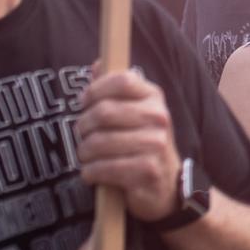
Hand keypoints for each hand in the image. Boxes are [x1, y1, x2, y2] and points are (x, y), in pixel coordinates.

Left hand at [74, 68, 181, 222]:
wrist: (167, 186)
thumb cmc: (142, 144)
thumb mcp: (135, 112)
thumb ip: (115, 89)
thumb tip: (98, 64)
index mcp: (154, 97)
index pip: (121, 80)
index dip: (95, 90)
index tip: (85, 103)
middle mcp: (159, 118)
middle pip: (103, 112)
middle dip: (83, 126)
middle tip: (83, 135)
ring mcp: (155, 145)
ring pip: (98, 143)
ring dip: (84, 152)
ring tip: (87, 156)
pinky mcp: (146, 172)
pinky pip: (102, 169)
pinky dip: (90, 172)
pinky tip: (94, 173)